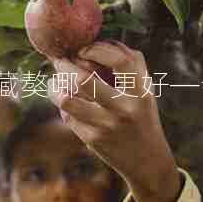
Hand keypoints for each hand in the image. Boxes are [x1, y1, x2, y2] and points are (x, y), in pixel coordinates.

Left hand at [47, 40, 180, 201]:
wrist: (147, 161)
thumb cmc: (142, 117)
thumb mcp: (145, 91)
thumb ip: (131, 65)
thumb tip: (101, 40)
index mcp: (141, 91)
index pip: (121, 60)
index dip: (98, 49)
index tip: (84, 49)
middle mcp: (125, 108)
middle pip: (84, 79)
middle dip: (64, 65)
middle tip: (58, 60)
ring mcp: (106, 126)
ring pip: (67, 99)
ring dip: (55, 86)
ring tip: (55, 82)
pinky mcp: (92, 140)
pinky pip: (68, 116)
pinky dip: (64, 106)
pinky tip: (67, 104)